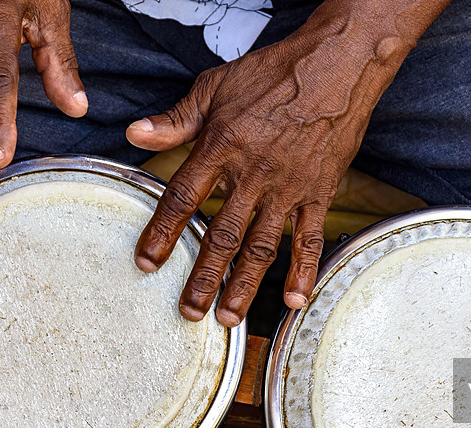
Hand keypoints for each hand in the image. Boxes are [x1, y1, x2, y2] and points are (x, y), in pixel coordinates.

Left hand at [128, 0, 447, 326]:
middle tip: (188, 311)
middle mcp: (252, 175)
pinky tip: (296, 300)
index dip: (161, 233)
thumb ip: (176, 119)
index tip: (146, 262)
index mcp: (221, 147)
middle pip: (222, 235)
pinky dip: (303, 270)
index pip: (183, 198)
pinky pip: (310, 238)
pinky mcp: (319, 192)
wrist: (335, 66)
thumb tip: (134, 134)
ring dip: (244, 285)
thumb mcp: (214, 87)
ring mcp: (288, 188)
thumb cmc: (273, 74)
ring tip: (228, 318)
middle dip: (202, 277)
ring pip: (262, 246)